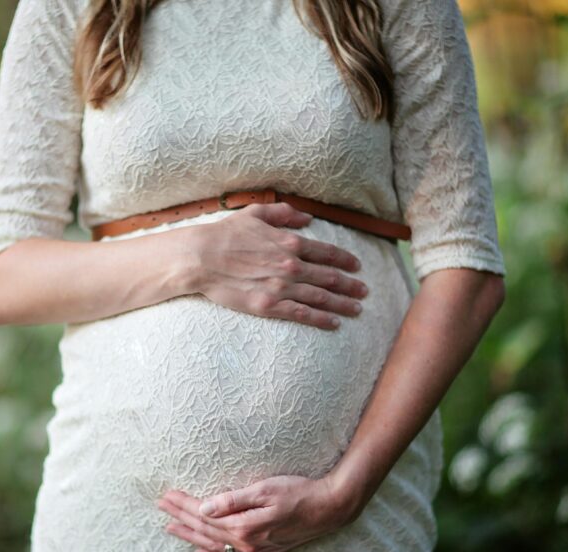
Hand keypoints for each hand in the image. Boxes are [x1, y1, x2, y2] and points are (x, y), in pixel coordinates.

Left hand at [156, 475, 352, 551]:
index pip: (204, 514)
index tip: (166, 495)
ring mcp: (255, 551)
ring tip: (170, 528)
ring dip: (190, 535)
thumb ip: (233, 500)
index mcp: (243, 525)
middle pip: (205, 529)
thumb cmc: (298, 492)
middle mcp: (246, 542)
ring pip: (213, 544)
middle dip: (181, 517)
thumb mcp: (265, 489)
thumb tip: (204, 507)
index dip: (183, 504)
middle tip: (161, 507)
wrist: (328, 509)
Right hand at [186, 202, 369, 330]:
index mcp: (289, 243)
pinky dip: (321, 318)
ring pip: (321, 297)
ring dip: (343, 304)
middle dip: (351, 285)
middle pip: (330, 277)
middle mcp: (291, 266)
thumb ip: (284, 213)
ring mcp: (282, 287)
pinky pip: (302, 314)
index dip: (345, 260)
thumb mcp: (255, 213)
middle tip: (365, 291)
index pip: (326, 253)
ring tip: (357, 309)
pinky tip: (334, 323)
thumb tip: (307, 218)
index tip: (357, 267)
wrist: (202, 258)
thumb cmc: (225, 234)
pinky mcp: (270, 306)